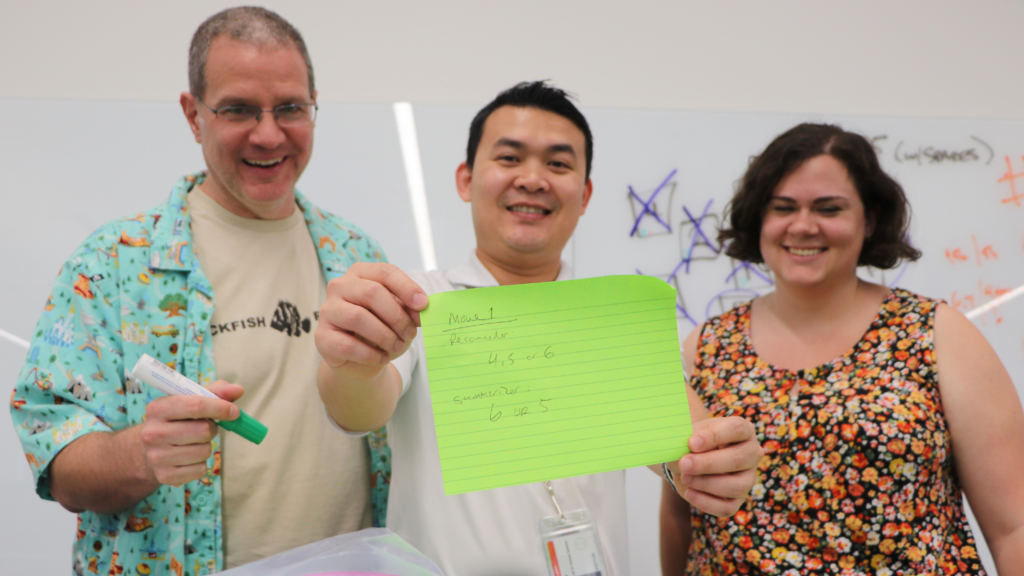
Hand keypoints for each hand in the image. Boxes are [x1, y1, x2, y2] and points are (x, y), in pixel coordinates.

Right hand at [139, 381, 242, 486]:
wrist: (149, 448)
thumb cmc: (177, 419)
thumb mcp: (190, 400)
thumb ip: (215, 392)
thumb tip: (238, 390)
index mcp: (158, 408)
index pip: (196, 406)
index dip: (220, 408)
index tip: (234, 411)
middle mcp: (152, 433)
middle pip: (203, 430)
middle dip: (212, 429)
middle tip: (205, 428)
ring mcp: (156, 456)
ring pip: (204, 451)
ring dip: (207, 446)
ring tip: (194, 442)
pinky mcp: (164, 476)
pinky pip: (200, 469)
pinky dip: (201, 463)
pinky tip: (189, 457)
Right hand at [316, 262, 427, 382]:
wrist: (361, 360)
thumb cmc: (381, 330)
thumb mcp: (399, 316)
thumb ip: (409, 308)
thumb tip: (422, 308)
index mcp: (361, 274)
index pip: (385, 272)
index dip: (406, 287)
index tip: (423, 305)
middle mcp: (340, 287)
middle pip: (372, 292)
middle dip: (397, 315)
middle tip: (410, 333)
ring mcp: (327, 310)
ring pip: (358, 317)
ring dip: (385, 335)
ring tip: (398, 346)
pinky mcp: (322, 337)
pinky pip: (348, 345)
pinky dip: (371, 354)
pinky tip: (382, 358)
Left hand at [669, 416, 762, 516]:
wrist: (687, 460)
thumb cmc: (691, 443)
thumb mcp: (687, 435)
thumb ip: (684, 441)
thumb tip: (681, 454)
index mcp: (742, 430)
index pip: (736, 429)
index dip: (714, 436)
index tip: (692, 443)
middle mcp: (751, 453)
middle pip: (738, 459)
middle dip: (708, 463)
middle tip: (684, 464)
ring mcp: (748, 478)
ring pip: (736, 486)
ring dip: (706, 483)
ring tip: (685, 477)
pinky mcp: (738, 500)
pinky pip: (728, 508)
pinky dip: (706, 502)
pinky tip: (689, 493)